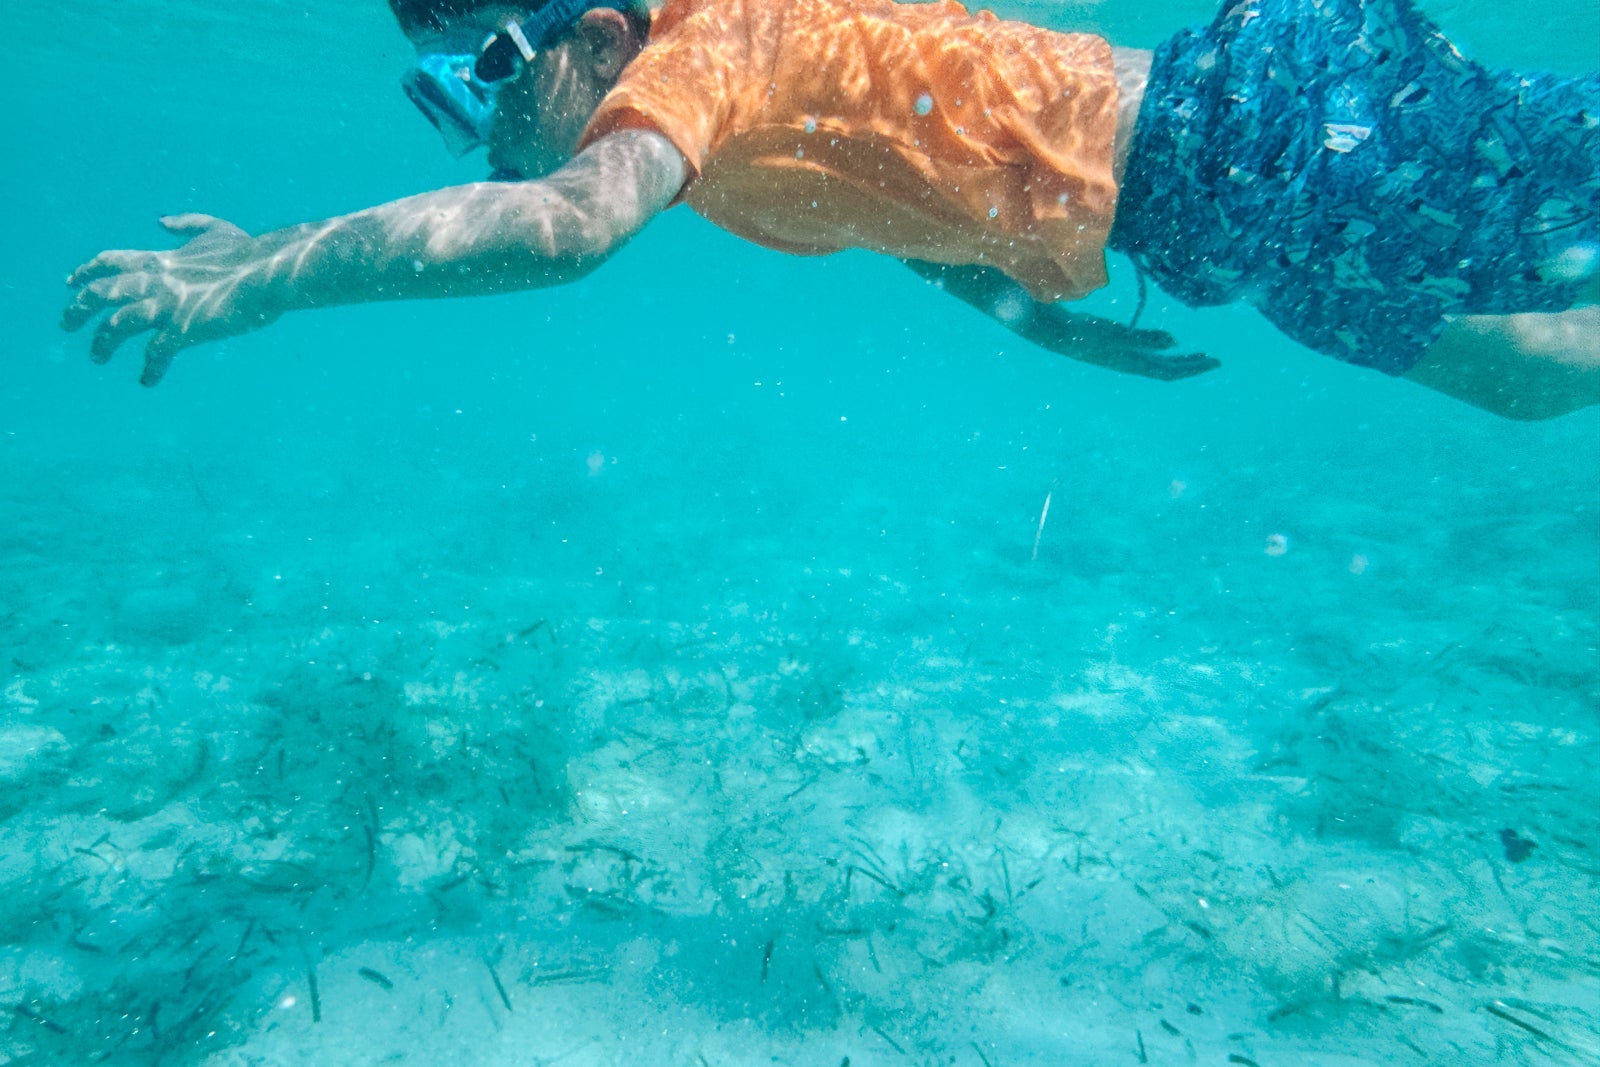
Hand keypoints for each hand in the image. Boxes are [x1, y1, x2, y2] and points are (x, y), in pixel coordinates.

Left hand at [62, 214, 284, 385]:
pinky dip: (149, 369)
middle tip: (66, 323)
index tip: (70, 282)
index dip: (86, 271)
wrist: (267, 275)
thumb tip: (161, 221)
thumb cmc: (249, 253)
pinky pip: (156, 354)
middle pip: (100, 294)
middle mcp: (154, 282)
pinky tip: (146, 381)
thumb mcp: (216, 229)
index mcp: (159, 260)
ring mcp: (166, 307)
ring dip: (101, 343)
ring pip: (116, 326)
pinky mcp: (183, 330)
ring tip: (96, 358)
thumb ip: (188, 224)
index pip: (109, 262)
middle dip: (77, 309)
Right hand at [1031, 306, 1218, 380]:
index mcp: (1132, 363)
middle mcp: (1130, 363)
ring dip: (1179, 359)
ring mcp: (1123, 356)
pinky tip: (1166, 341)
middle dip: (1191, 365)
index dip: (1192, 368)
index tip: (1214, 363)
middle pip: (1167, 369)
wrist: (1056, 333)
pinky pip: (1147, 352)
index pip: (1169, 371)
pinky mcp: (1117, 346)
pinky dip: (1161, 349)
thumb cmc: (1084, 333)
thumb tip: (1175, 342)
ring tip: (1198, 353)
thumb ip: (1145, 338)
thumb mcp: (1117, 334)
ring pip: (1158, 361)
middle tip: (1214, 360)